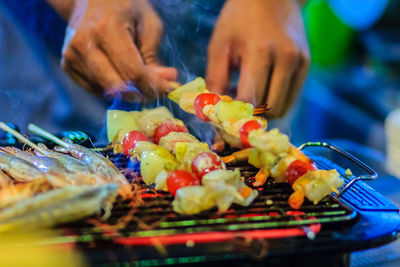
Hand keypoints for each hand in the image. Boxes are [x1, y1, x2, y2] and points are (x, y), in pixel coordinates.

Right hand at [61, 0, 176, 98]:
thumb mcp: (148, 23)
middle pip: (117, 87)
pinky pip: (96, 90)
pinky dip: (113, 89)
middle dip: (141, 94)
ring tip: (140, 78)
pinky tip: (120, 74)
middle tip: (155, 90)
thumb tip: (166, 82)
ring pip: (107, 92)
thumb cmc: (124, 7)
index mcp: (105, 30)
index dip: (152, 85)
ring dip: (128, 92)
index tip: (167, 88)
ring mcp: (72, 57)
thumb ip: (154, 55)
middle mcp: (84, 45)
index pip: (132, 71)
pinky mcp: (68, 66)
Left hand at [206, 0, 309, 117]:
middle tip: (238, 105)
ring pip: (282, 107)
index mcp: (261, 51)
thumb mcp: (219, 44)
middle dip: (250, 113)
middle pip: (268, 107)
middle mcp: (286, 59)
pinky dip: (275, 100)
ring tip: (250, 95)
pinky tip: (263, 89)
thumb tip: (216, 109)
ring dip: (264, 109)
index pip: (250, 99)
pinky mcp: (307, 65)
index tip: (226, 114)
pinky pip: (291, 97)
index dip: (236, 113)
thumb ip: (215, 78)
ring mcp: (300, 63)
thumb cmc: (239, 19)